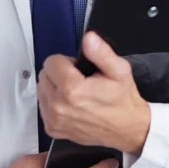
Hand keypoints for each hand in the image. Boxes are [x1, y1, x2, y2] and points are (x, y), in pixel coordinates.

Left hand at [37, 32, 151, 154]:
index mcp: (72, 90)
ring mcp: (54, 120)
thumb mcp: (120, 71)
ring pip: (42, 90)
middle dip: (59, 73)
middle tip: (80, 80)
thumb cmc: (123, 100)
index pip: (52, 61)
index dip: (68, 61)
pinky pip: (43, 106)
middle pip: (44, 74)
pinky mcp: (53, 129)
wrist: (127, 129)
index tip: (80, 69)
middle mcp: (59, 106)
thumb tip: (89, 38)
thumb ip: (101, 53)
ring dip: (55, 87)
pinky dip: (54, 102)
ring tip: (76, 92)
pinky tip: (71, 104)